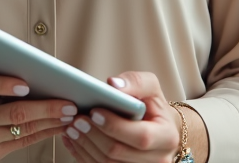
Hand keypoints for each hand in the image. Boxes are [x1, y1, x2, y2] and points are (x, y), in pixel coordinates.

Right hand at [0, 43, 77, 162]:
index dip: (4, 84)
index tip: (26, 83)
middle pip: (12, 113)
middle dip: (45, 108)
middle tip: (68, 102)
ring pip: (22, 130)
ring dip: (50, 122)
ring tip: (69, 114)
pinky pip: (21, 143)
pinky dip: (41, 134)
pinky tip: (55, 126)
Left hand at [61, 71, 193, 162]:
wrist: (158, 128)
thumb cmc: (152, 106)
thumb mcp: (150, 87)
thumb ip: (135, 82)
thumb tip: (113, 85)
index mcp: (166, 137)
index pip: (140, 137)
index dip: (114, 126)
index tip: (94, 112)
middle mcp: (158, 158)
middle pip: (118, 152)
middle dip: (94, 135)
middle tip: (76, 120)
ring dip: (85, 146)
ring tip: (71, 129)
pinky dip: (83, 155)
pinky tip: (73, 141)